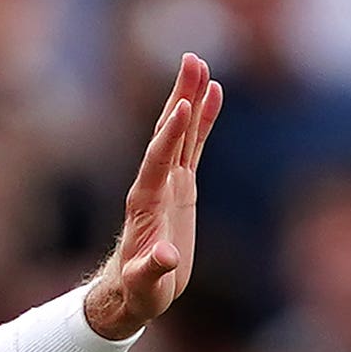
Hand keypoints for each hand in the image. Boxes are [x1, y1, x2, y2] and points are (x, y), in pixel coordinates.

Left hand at [79, 54, 220, 337]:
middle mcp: (154, 183)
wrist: (135, 291)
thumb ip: (153, 269)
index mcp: (145, 201)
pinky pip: (193, 146)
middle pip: (168, 132)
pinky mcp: (181, 186)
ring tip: (201, 64)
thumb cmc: (139, 291)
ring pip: (181, 132)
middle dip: (180, 97)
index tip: (183, 105)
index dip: (171, 134)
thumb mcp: (146, 286)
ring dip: (190, 97)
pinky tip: (214, 93)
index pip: (158, 159)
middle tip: (191, 60)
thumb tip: (166, 257)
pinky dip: (203, 120)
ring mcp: (168, 182)